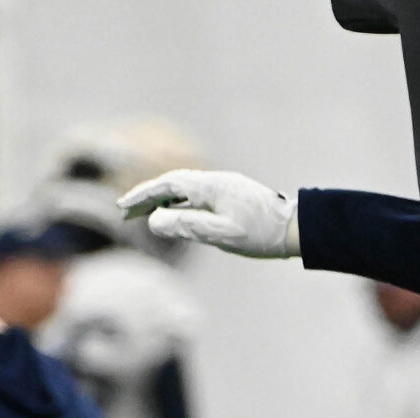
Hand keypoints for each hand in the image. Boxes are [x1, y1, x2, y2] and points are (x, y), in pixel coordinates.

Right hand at [117, 169, 298, 258]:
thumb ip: (187, 226)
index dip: (142, 195)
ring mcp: (224, 186)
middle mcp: (215, 181)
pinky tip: (175, 214)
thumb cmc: (261, 234)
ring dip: (162, 199)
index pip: (166, 186)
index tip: (123, 207)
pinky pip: (197, 194)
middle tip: (124, 213)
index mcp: (209, 187)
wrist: (297, 227)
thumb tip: (154, 221)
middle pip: (172, 184)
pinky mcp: (232, 194)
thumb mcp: (222, 234)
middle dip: (147, 197)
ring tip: (144, 215)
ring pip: (184, 189)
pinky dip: (180, 202)